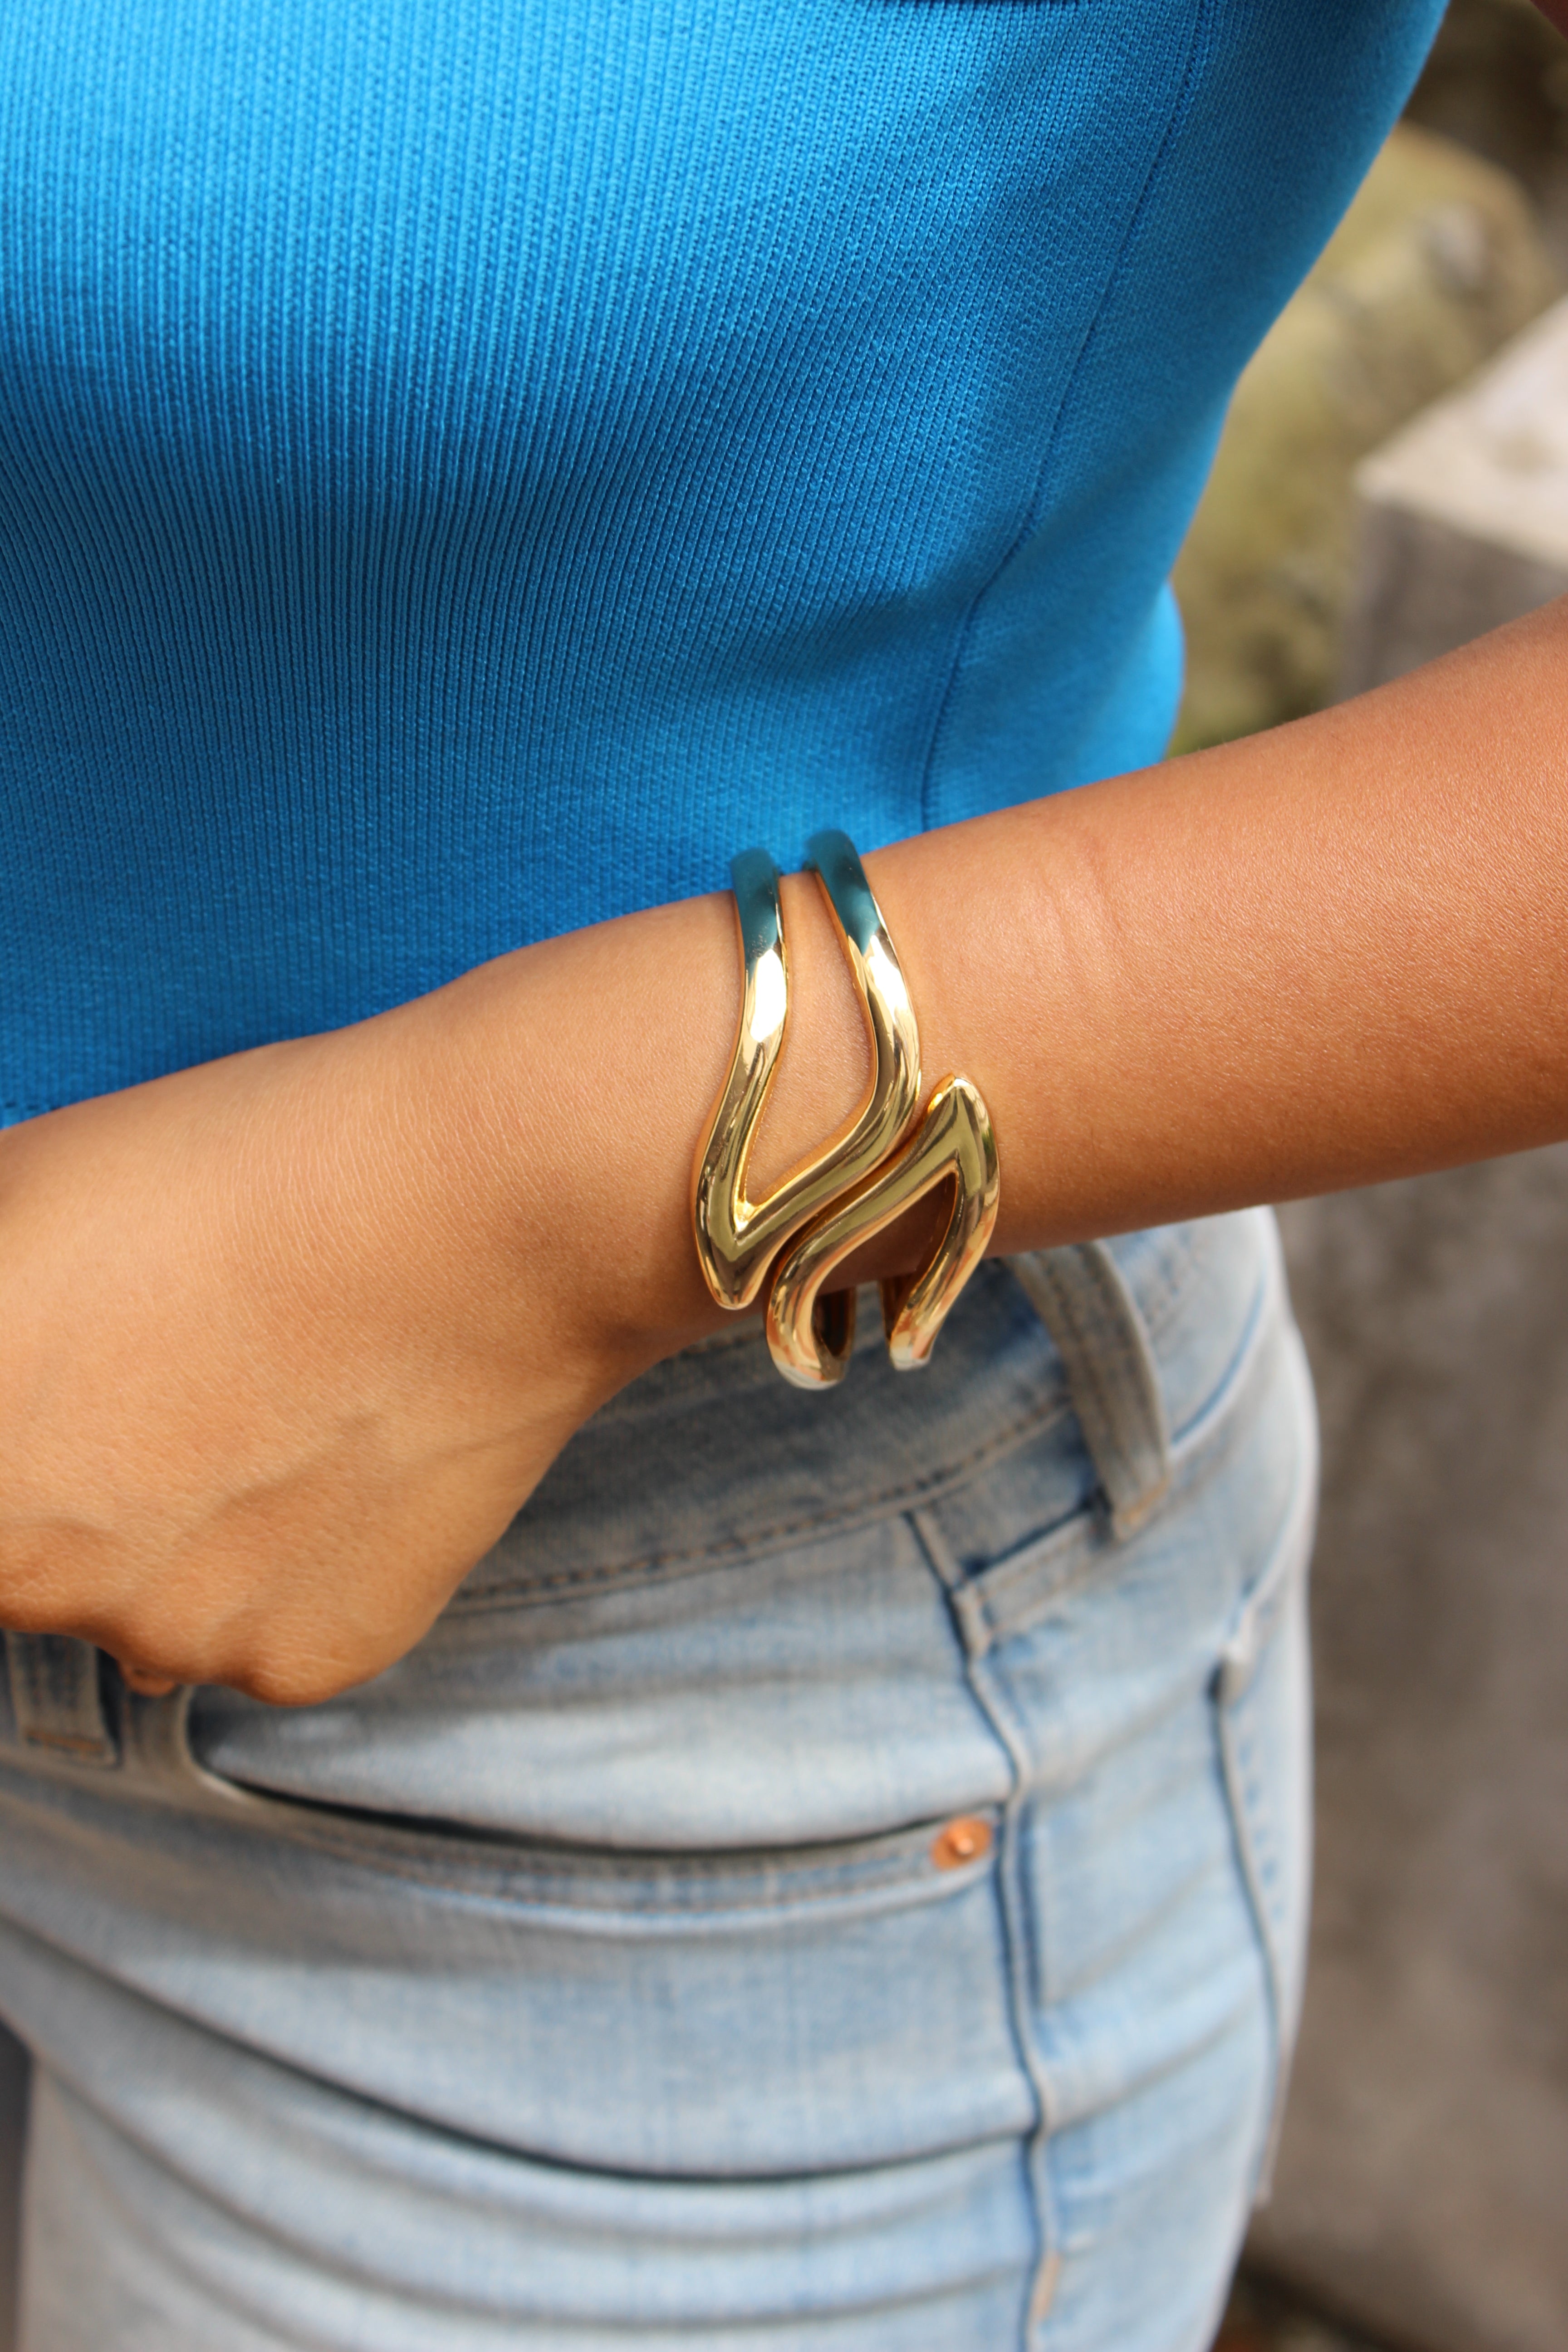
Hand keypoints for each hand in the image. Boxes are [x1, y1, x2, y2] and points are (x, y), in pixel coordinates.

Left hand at [0, 981, 663, 1704]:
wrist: (480, 1209)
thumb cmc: (249, 1167)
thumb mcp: (16, 1199)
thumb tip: (11, 1366)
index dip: (27, 1424)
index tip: (75, 1380)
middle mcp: (34, 1580)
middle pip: (27, 1558)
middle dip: (79, 1477)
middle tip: (177, 1369)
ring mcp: (173, 1636)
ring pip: (142, 1602)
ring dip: (183, 1524)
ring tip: (277, 1398)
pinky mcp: (302, 1659)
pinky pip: (262, 1627)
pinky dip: (293, 1556)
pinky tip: (342, 1450)